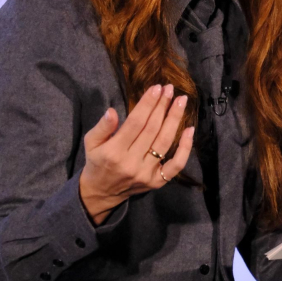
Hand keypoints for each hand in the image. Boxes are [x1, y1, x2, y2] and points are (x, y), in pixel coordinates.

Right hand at [79, 84, 193, 223]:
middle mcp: (131, 163)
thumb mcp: (91, 142)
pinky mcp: (157, 182)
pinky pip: (176, 165)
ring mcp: (146, 174)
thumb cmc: (97, 161)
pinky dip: (185, 148)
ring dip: (175, 119)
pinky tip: (190, 129)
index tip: (156, 87)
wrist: (101, 193)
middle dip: (162, 106)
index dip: (148, 104)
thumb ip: (102, 127)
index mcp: (114, 151)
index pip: (135, 122)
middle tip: (170, 89)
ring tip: (181, 101)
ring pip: (165, 142)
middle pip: (152, 129)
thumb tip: (111, 111)